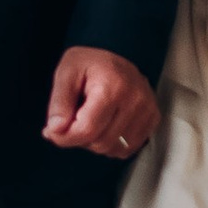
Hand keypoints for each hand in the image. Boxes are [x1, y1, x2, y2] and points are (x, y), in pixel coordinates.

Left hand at [45, 47, 160, 160]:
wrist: (115, 57)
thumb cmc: (90, 64)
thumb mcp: (66, 73)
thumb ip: (59, 103)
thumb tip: (56, 129)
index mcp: (113, 86)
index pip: (87, 129)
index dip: (65, 137)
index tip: (55, 131)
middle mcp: (135, 99)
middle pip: (100, 143)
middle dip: (80, 138)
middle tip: (74, 120)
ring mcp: (148, 110)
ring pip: (114, 149)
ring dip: (96, 142)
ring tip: (91, 121)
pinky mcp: (153, 119)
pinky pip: (128, 149)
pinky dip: (112, 144)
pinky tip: (105, 126)